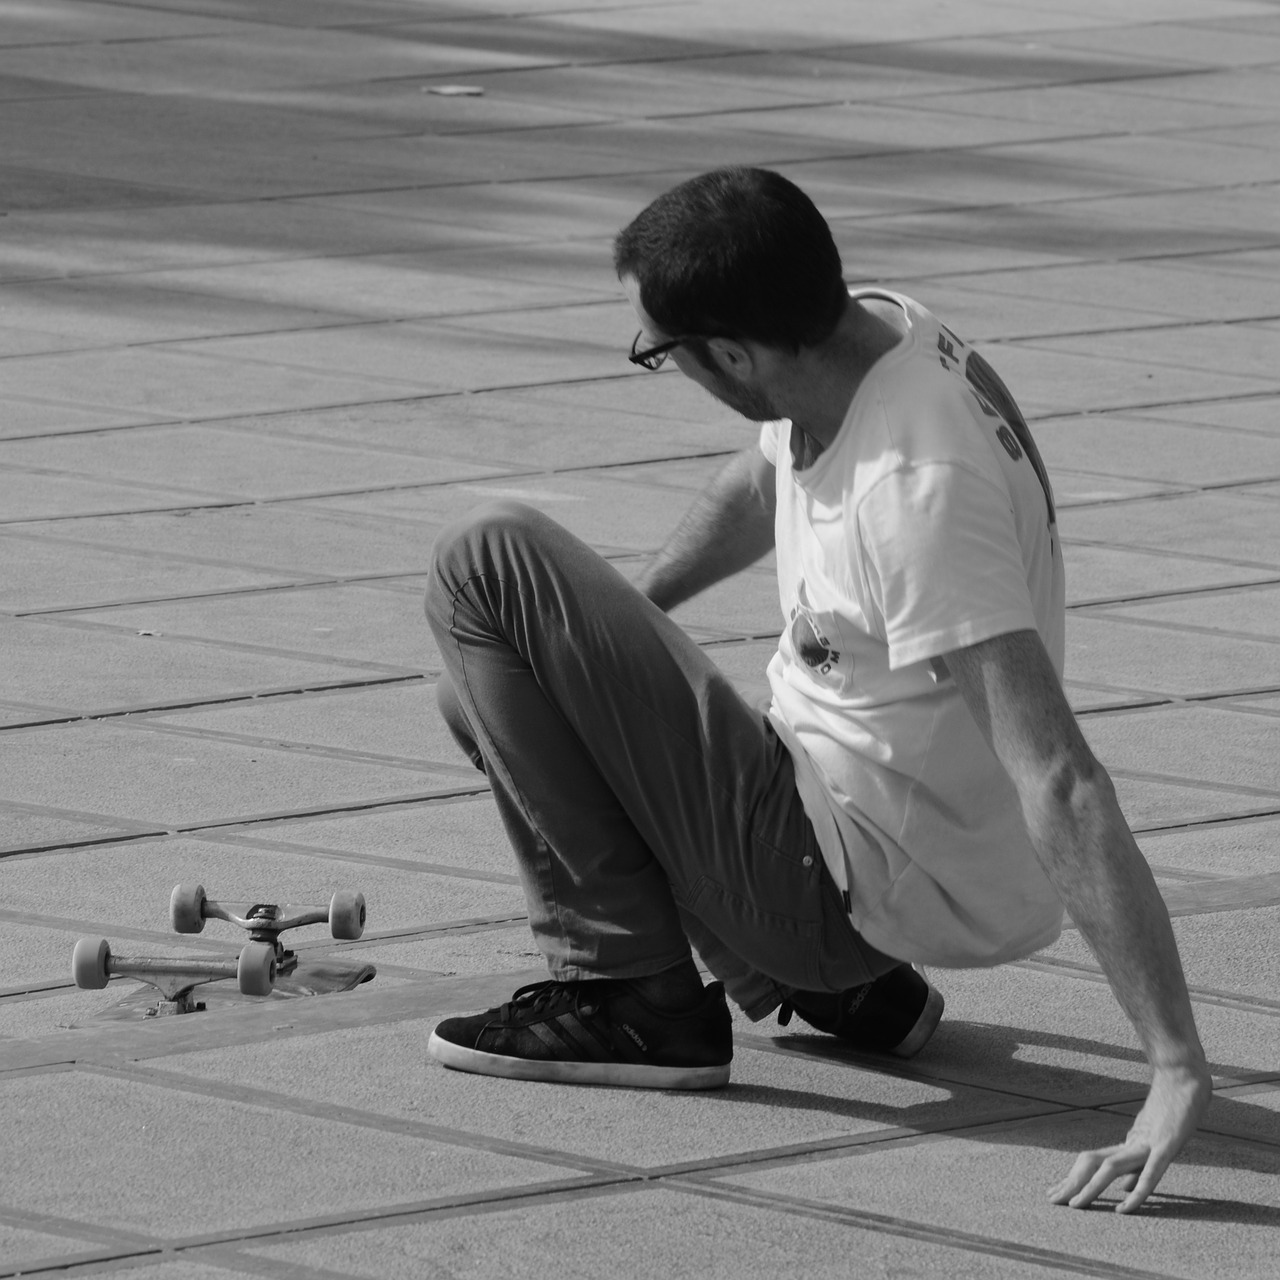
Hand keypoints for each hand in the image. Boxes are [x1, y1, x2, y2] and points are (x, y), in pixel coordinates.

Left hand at [1048, 1062, 1211, 1212]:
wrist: (1184, 1073)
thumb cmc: (1174, 1105)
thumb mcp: (1154, 1140)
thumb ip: (1139, 1164)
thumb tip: (1122, 1187)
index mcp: (1128, 1143)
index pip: (1093, 1162)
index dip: (1074, 1178)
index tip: (1055, 1192)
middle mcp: (1132, 1143)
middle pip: (1094, 1164)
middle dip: (1073, 1183)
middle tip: (1051, 1199)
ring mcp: (1148, 1143)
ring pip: (1112, 1168)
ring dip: (1092, 1187)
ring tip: (1075, 1204)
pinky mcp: (1167, 1144)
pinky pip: (1151, 1171)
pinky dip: (1138, 1190)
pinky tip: (1124, 1204)